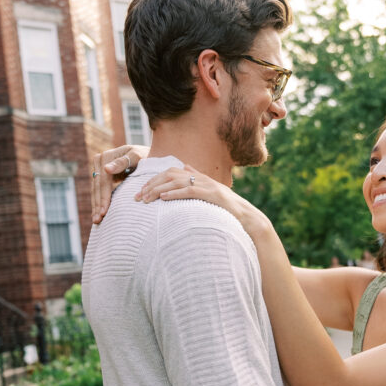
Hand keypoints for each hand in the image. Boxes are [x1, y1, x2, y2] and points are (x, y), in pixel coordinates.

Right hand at [91, 144, 148, 223]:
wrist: (146, 154)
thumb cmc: (144, 155)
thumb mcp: (136, 156)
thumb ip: (122, 162)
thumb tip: (106, 169)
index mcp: (106, 157)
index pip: (103, 181)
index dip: (103, 197)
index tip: (104, 211)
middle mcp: (99, 162)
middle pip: (97, 186)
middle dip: (97, 204)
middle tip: (98, 220)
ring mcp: (99, 169)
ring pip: (95, 190)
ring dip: (95, 206)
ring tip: (96, 220)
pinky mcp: (101, 176)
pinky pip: (98, 191)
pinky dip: (99, 202)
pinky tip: (98, 214)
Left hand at [135, 165, 265, 235]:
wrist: (248, 218)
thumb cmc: (227, 210)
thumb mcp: (210, 193)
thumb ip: (197, 180)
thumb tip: (186, 167)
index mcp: (200, 178)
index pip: (171, 172)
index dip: (154, 180)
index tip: (140, 191)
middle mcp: (202, 178)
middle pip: (170, 174)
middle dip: (151, 184)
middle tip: (137, 197)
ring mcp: (208, 186)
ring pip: (177, 181)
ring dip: (159, 189)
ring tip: (146, 198)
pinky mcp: (213, 195)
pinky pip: (190, 191)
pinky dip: (175, 193)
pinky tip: (163, 198)